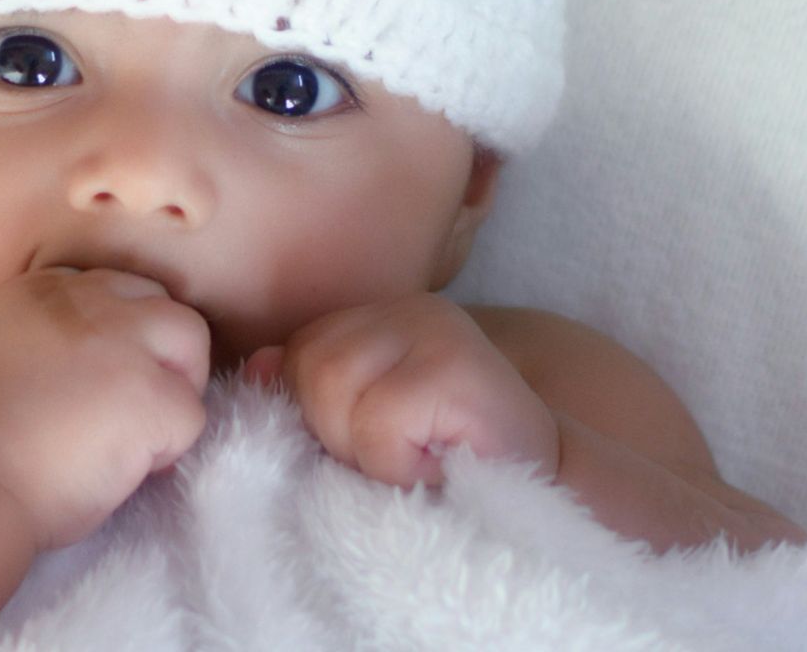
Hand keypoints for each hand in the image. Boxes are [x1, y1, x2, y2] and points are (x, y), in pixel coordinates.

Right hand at [0, 267, 210, 549]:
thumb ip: (45, 332)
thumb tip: (98, 357)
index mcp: (44, 288)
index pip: (117, 289)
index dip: (123, 337)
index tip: (102, 381)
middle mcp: (88, 301)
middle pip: (163, 305)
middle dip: (162, 355)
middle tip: (133, 408)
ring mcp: (124, 344)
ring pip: (192, 341)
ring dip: (176, 389)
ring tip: (140, 433)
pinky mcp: (152, 396)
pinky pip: (192, 414)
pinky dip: (171, 446)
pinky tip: (130, 467)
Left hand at [243, 294, 556, 488]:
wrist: (554, 498)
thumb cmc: (447, 469)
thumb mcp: (364, 430)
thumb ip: (309, 394)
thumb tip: (253, 368)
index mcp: (377, 319)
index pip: (294, 353)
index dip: (315, 414)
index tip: (371, 446)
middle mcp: (406, 308)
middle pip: (307, 366)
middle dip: (336, 432)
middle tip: (399, 458)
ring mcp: (435, 328)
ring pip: (332, 389)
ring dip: (368, 452)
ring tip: (419, 461)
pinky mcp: (457, 365)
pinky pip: (378, 421)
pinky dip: (398, 463)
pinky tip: (440, 467)